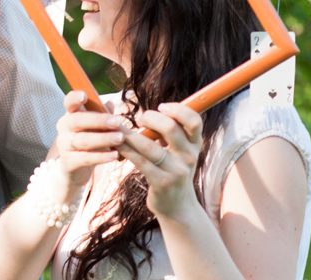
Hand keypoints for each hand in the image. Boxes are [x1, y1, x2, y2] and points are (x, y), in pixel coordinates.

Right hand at [54, 91, 123, 188]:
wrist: (74, 169)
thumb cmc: (88, 141)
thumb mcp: (94, 127)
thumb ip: (101, 114)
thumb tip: (109, 103)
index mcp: (70, 115)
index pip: (69, 103)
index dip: (74, 98)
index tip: (84, 95)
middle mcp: (64, 128)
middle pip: (77, 120)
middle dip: (98, 120)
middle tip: (117, 122)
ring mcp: (64, 145)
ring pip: (83, 140)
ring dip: (103, 139)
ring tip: (120, 138)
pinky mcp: (68, 162)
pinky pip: (86, 158)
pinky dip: (101, 157)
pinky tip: (115, 155)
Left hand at [116, 102, 202, 218]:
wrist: (177, 205)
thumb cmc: (172, 169)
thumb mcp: (179, 150)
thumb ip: (170, 132)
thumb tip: (150, 110)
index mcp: (194, 144)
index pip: (194, 120)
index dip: (178, 109)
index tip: (161, 106)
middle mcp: (189, 156)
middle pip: (171, 128)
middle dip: (151, 118)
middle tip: (140, 119)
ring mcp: (177, 171)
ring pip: (149, 146)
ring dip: (129, 134)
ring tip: (116, 127)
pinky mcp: (162, 183)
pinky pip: (140, 162)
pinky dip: (126, 150)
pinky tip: (116, 144)